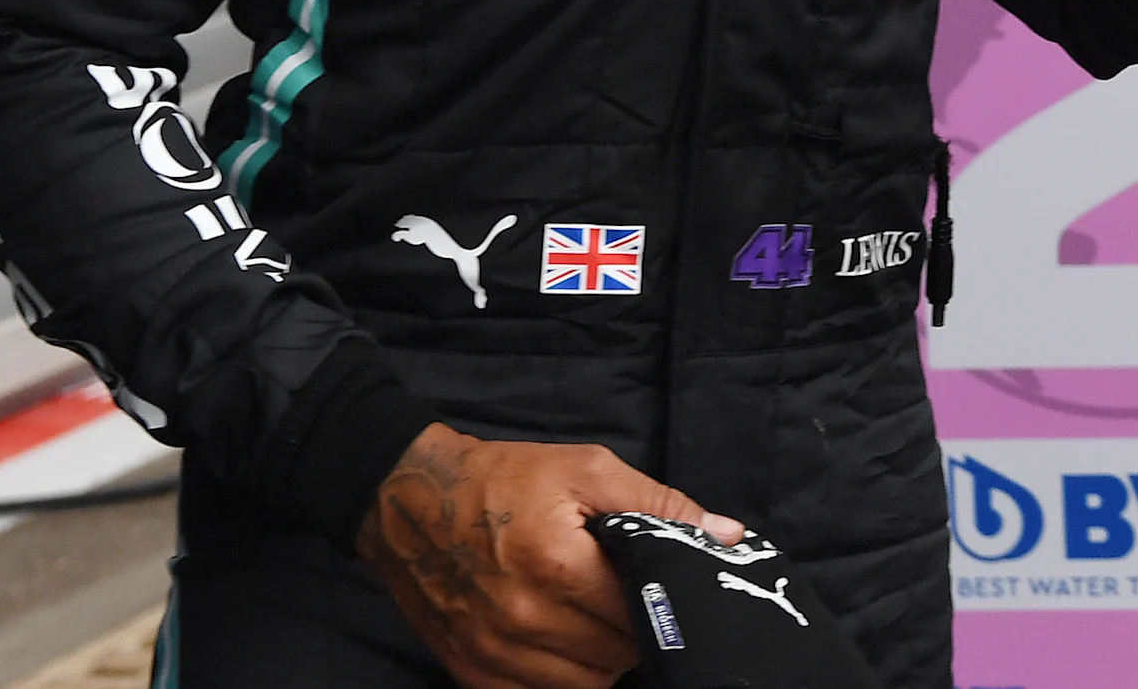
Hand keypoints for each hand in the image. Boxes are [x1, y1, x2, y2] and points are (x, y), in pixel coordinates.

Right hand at [360, 424, 746, 688]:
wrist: (410, 503)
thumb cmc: (505, 479)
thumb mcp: (587, 470)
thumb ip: (660, 505)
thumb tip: (728, 536)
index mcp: (558, 565)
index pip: (642, 610)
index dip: (663, 598)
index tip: (668, 584)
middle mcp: (524, 619)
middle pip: (618, 655)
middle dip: (637, 630)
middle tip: (632, 599)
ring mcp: (494, 653)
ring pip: (586, 685)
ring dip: (604, 659)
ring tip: (599, 619)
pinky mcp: (472, 672)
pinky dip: (563, 678)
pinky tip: (565, 643)